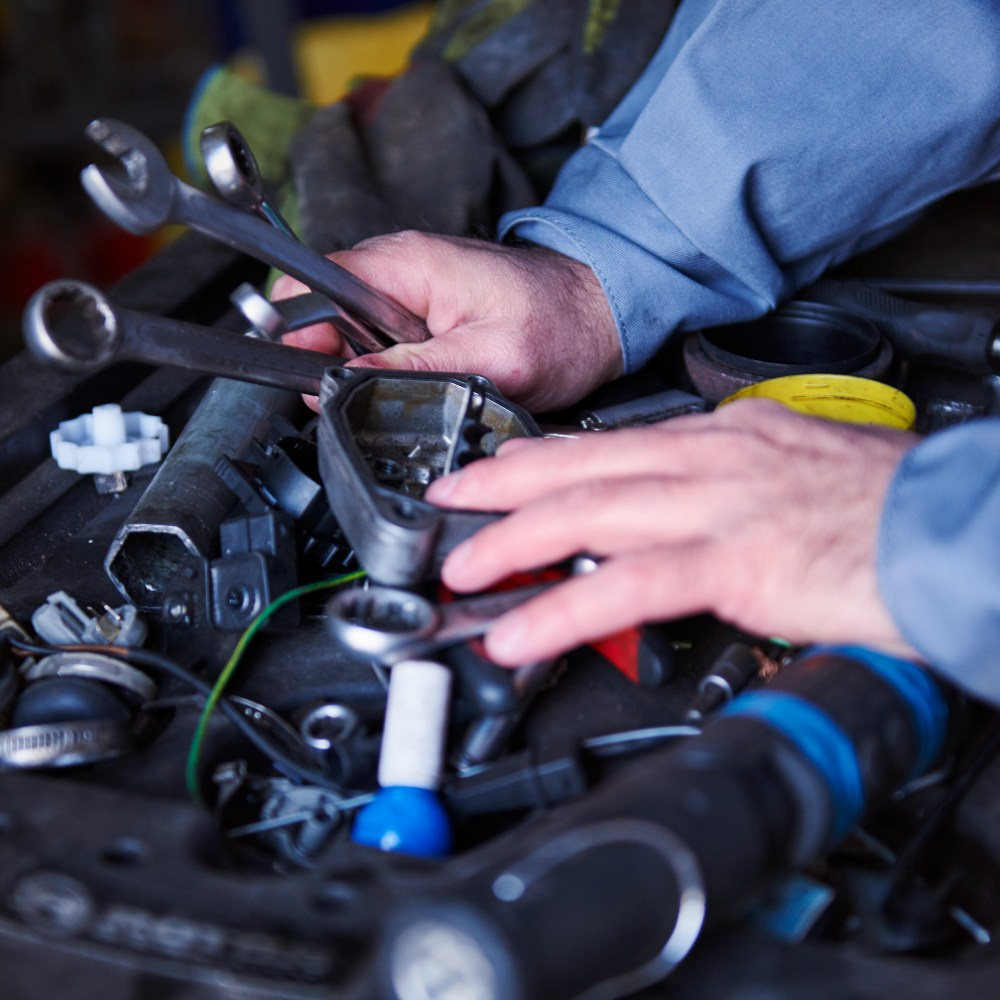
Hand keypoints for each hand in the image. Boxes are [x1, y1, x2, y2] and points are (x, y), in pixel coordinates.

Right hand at [271, 230, 622, 410]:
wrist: (601, 313)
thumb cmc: (563, 324)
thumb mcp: (495, 357)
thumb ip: (419, 370)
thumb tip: (351, 385)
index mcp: (407, 265)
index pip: (313, 285)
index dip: (299, 333)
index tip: (312, 374)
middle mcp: (401, 269)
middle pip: (323, 313)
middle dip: (332, 359)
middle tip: (368, 394)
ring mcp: (410, 289)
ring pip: (350, 333)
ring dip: (365, 367)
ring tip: (410, 385)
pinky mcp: (424, 310)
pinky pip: (382, 340)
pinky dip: (389, 366)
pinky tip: (421, 379)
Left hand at [424, 399, 922, 665]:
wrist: (948, 528)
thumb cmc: (875, 509)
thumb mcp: (784, 475)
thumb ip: (720, 488)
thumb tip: (671, 510)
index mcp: (721, 440)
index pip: (609, 445)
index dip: (541, 459)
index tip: (497, 471)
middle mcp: (708, 460)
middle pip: (579, 468)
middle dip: (502, 487)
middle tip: (449, 502)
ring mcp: (717, 506)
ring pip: (587, 516)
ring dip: (511, 543)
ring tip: (462, 569)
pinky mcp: (735, 561)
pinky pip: (626, 587)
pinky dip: (562, 609)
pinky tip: (520, 631)